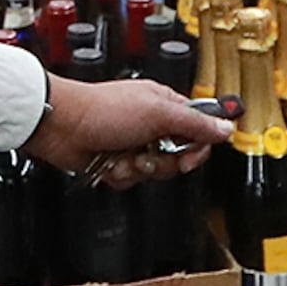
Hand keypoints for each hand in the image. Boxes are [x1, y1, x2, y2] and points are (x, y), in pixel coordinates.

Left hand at [25, 75, 228, 188]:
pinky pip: (131, 180)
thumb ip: (195, 122)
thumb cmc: (100, 109)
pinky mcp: (116, 161)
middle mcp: (151, 124)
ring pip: (154, 172)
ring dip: (137, 169)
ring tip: (123, 155)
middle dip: (162, 162)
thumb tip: (225, 127)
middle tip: (148, 152)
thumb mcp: (157, 113)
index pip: (198, 130)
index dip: (197, 147)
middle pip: (178, 157)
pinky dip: (120, 175)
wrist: (61, 126)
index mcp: (165, 105)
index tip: (189, 155)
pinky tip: (109, 162)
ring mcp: (133, 144)